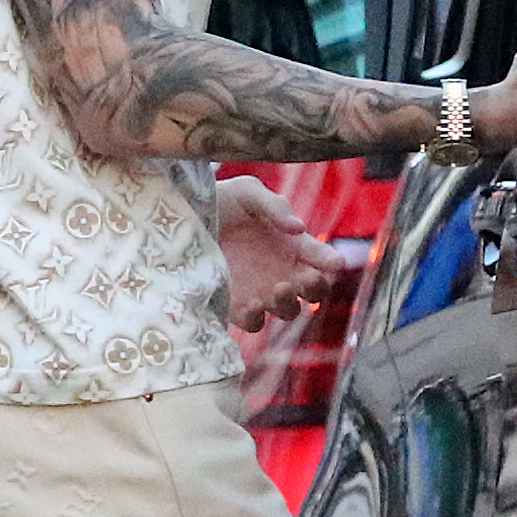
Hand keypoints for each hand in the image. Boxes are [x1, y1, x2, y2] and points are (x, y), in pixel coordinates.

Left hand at [217, 173, 343, 330]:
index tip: (334, 262)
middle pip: (313, 292)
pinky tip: (252, 304)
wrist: (183, 218)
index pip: (320, 258)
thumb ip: (274, 206)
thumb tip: (297, 228)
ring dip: (289, 304)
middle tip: (307, 278)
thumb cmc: (222, 200)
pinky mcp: (235, 307)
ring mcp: (260, 292)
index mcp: (293, 246)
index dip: (330, 261)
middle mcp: (282, 272)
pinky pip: (254, 323)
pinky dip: (258, 318)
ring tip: (278, 288)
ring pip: (288, 311)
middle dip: (315, 288)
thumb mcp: (248, 193)